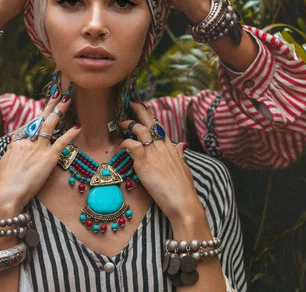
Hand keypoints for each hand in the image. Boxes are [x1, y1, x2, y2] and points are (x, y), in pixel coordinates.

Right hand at [0, 90, 80, 211]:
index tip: (44, 106)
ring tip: (68, 99)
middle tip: (59, 92)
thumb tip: (15, 150)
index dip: (38, 115)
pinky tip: (78, 127)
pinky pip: (61, 142)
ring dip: (60, 110)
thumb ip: (13, 153)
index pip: (30, 125)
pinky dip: (70, 134)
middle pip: (40, 118)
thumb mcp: (5, 163)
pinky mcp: (48, 158)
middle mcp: (28, 141)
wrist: (6, 194)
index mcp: (17, 143)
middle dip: (50, 105)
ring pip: (50, 124)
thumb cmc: (4, 184)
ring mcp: (38, 148)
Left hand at [119, 103, 203, 223]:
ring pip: (139, 129)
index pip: (159, 126)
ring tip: (121, 124)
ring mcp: (153, 152)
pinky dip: (125, 142)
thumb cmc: (183, 188)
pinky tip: (121, 145)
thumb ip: (179, 155)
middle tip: (131, 103)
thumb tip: (181, 145)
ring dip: (128, 125)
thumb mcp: (184, 167)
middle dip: (140, 110)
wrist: (183, 202)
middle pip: (150, 121)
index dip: (150, 117)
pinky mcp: (144, 161)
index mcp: (171, 147)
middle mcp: (162, 146)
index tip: (143, 109)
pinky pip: (131, 145)